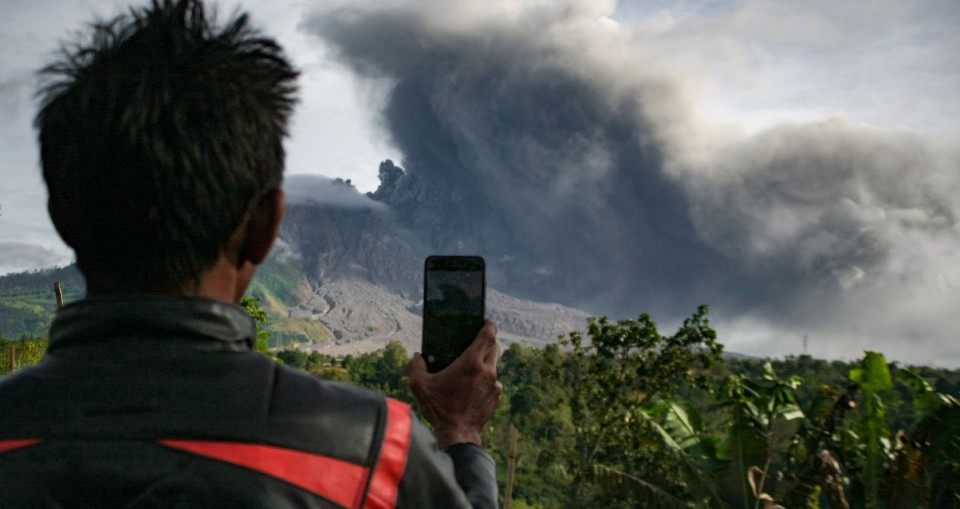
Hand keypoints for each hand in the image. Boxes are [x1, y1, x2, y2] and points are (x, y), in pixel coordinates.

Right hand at [406, 318, 502, 447]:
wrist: (458, 435)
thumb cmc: (440, 409)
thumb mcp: (419, 386)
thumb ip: (415, 367)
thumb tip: (417, 357)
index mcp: (471, 362)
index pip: (488, 335)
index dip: (489, 325)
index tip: (486, 321)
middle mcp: (487, 371)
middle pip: (494, 347)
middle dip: (487, 342)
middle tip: (475, 341)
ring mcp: (495, 385)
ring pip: (494, 366)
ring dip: (484, 363)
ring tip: (470, 369)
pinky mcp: (497, 397)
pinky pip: (493, 382)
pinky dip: (485, 381)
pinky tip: (471, 388)